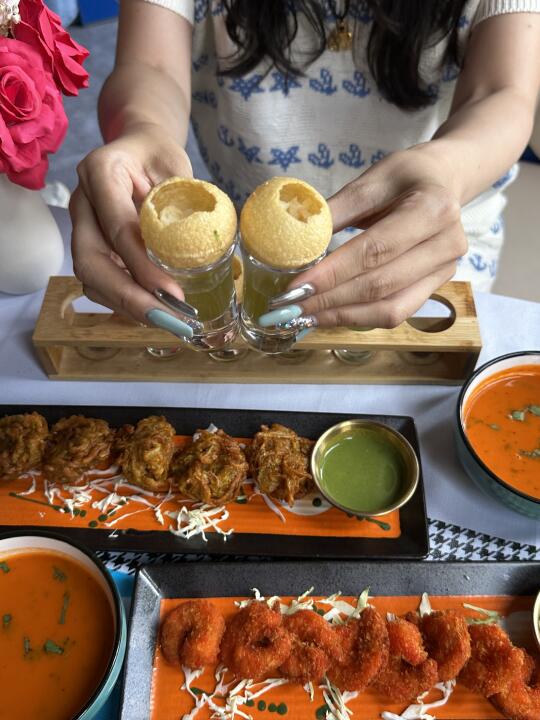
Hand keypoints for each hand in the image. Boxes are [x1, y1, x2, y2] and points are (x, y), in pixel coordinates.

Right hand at [70, 123, 196, 336]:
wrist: (138, 148)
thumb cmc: (159, 154)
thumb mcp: (177, 166)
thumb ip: (182, 203)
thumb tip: (200, 251)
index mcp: (101, 172)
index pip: (118, 228)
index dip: (143, 266)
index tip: (173, 293)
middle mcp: (82, 201)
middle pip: (90, 261)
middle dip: (129, 297)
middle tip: (168, 319)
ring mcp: (81, 226)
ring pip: (91, 278)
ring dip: (127, 306)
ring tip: (168, 321)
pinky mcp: (90, 246)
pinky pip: (100, 282)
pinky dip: (126, 302)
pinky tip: (155, 312)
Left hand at [262, 146, 466, 329]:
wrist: (445, 181)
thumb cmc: (405, 177)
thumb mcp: (371, 180)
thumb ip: (335, 211)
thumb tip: (294, 241)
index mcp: (433, 208)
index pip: (375, 249)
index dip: (333, 272)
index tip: (295, 286)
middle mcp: (447, 243)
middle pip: (380, 284)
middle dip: (330, 299)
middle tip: (290, 307)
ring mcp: (445, 270)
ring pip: (389, 308)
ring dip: (342, 315)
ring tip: (304, 316)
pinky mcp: (436, 287)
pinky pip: (395, 312)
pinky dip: (358, 317)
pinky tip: (328, 315)